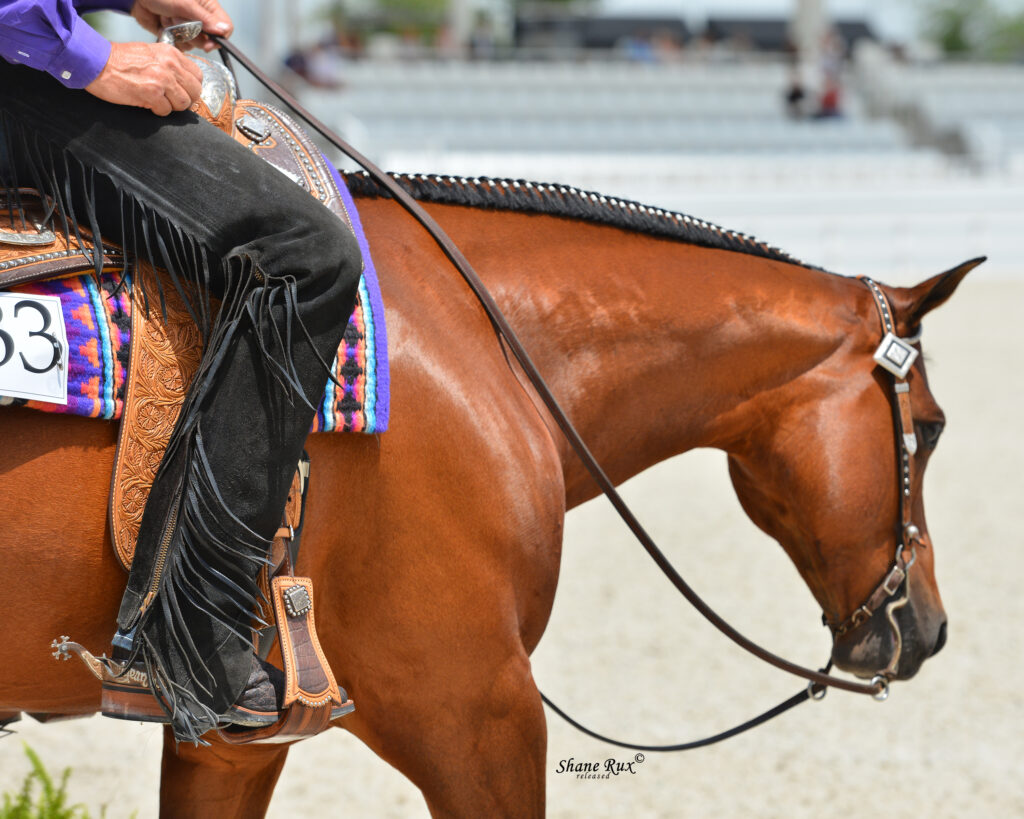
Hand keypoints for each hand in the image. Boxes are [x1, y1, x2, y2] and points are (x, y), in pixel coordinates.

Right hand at [85, 42, 203, 115]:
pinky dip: (157, 111)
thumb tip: (183, 82)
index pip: (198, 76)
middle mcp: (170, 65)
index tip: (182, 90)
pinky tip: (146, 102)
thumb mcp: (150, 53)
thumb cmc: (120, 59)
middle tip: (170, 99)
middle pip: (195, 92)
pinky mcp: (151, 94)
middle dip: (184, 99)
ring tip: (157, 100)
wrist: (96, 62)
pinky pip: (166, 111)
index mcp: (171, 54)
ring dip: (171, 106)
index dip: (191, 87)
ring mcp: (162, 80)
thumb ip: (169, 65)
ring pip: (183, 104)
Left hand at [129, 0, 232, 51]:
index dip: (217, 38)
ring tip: (167, 16)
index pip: (224, 28)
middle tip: (177, 18)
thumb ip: (205, 19)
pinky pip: (181, 45)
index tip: (207, 42)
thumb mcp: (184, 4)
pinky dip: (171, 37)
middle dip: (191, 32)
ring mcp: (189, 27)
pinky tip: (163, 24)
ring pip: (193, 43)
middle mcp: (201, 18)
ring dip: (178, 32)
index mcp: (208, 7)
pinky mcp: (178, 34)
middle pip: (208, 39)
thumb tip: (224, 30)